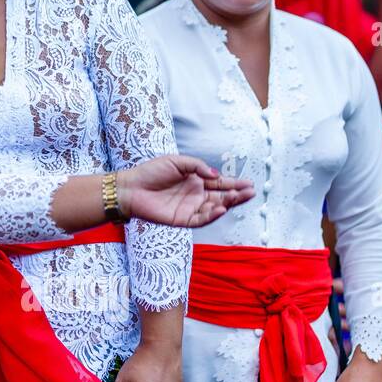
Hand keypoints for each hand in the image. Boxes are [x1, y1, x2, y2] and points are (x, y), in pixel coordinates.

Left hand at [117, 156, 254, 228]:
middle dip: (236, 194)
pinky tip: (221, 208)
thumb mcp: (176, 161)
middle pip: (221, 197)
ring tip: (238, 197)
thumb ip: (197, 166)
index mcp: (196, 181)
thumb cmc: (151, 172)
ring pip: (214, 208)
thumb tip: (216, 174)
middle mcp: (196, 195)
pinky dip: (212, 215)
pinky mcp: (182, 220)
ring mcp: (190, 208)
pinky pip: (201, 219)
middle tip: (250, 191)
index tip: (249, 183)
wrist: (131, 187)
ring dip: (227, 204)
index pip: (219, 183)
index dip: (234, 184)